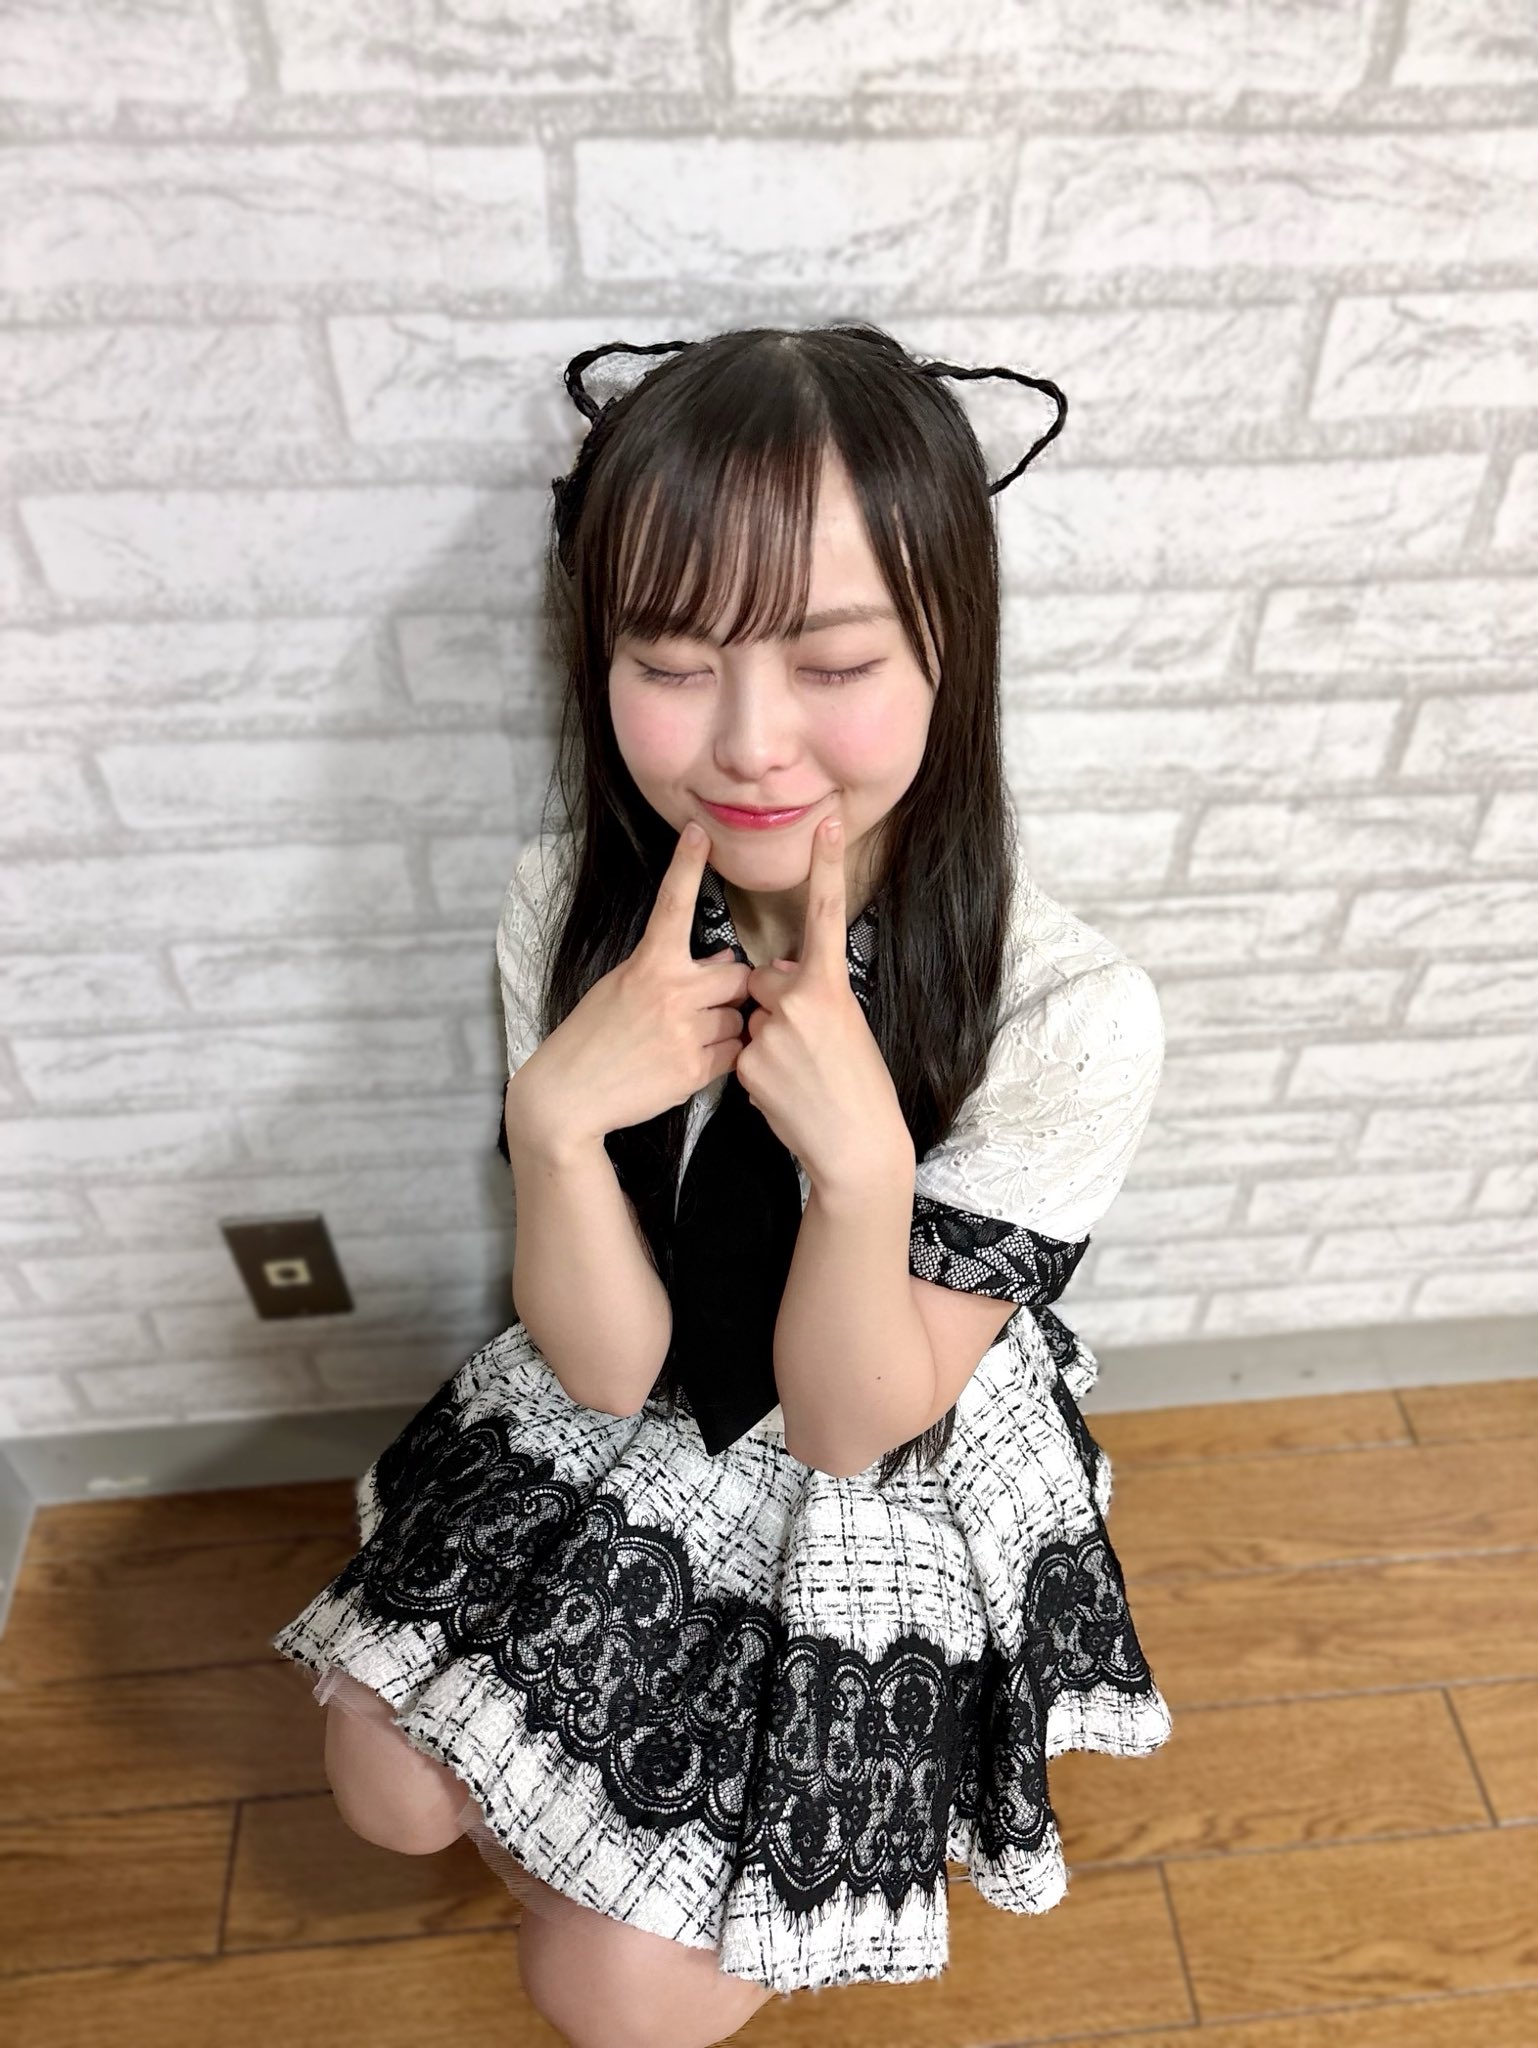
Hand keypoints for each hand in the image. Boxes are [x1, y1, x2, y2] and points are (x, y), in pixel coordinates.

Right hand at [512, 821, 749, 1145]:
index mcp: (648, 964)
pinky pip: (733, 1054)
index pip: (672, 904)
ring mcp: (686, 1031)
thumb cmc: (593, 1037)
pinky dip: (721, 1059)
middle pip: (738, 974)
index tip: (698, 832)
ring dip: (726, 1027)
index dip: (686, 865)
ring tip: (688, 1040)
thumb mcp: (621, 988)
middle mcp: (671, 992)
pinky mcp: (695, 1070)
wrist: (570, 1095)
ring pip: (739, 1017)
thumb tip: (722, 957)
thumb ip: (669, 970)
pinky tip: (689, 1062)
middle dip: (731, 989)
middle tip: (705, 1005)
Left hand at [736, 816, 911, 1191]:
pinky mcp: (747, 1065)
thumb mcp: (849, 1027)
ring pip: (754, 1020)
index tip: (826, 823)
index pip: (824, 916)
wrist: (856, 1146)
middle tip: (810, 1043)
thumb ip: (814, 996)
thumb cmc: (861, 1088)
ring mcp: (768, 1033)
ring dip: (769, 1041)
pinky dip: (761, 1071)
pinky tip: (787, 1092)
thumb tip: (782, 983)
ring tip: (802, 1076)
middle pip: (766, 981)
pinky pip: (744, 1054)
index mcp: (830, 986)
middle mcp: (796, 1001)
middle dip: (777, 1002)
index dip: (826, 867)